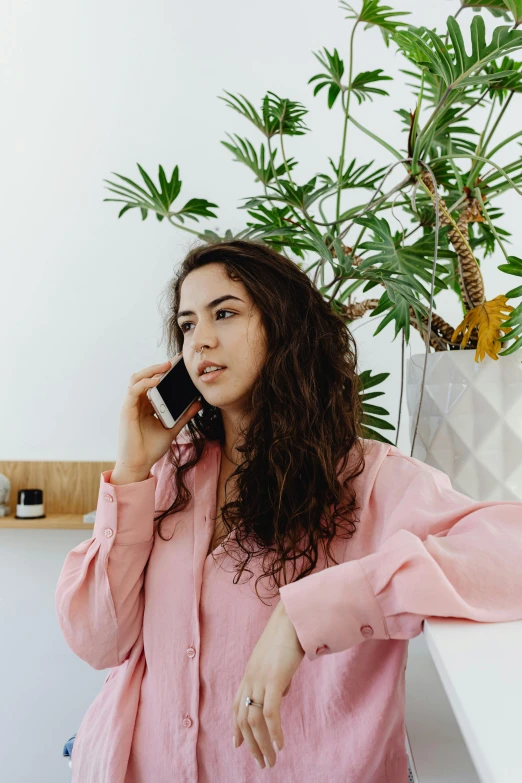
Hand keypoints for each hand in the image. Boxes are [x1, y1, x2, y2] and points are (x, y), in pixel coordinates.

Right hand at [116, 356, 201, 474]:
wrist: (139, 464)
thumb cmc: (151, 448)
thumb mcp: (172, 428)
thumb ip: (184, 415)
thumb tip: (199, 403)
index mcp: (146, 405)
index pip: (153, 382)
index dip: (163, 372)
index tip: (178, 364)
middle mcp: (137, 402)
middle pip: (144, 376)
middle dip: (158, 367)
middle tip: (174, 361)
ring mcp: (131, 405)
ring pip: (136, 379)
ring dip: (150, 370)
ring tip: (165, 367)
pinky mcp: (126, 410)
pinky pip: (134, 391)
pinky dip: (145, 383)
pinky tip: (156, 381)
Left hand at [232, 599, 304, 769]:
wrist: (293, 617)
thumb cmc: (289, 636)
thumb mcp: (279, 660)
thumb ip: (276, 677)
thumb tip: (281, 693)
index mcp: (250, 673)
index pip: (236, 705)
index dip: (236, 727)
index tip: (238, 745)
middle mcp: (250, 678)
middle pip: (242, 718)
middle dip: (250, 744)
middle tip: (261, 762)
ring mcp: (260, 679)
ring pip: (254, 720)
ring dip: (261, 744)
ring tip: (270, 760)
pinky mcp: (273, 679)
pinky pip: (270, 713)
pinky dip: (273, 732)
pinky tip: (280, 745)